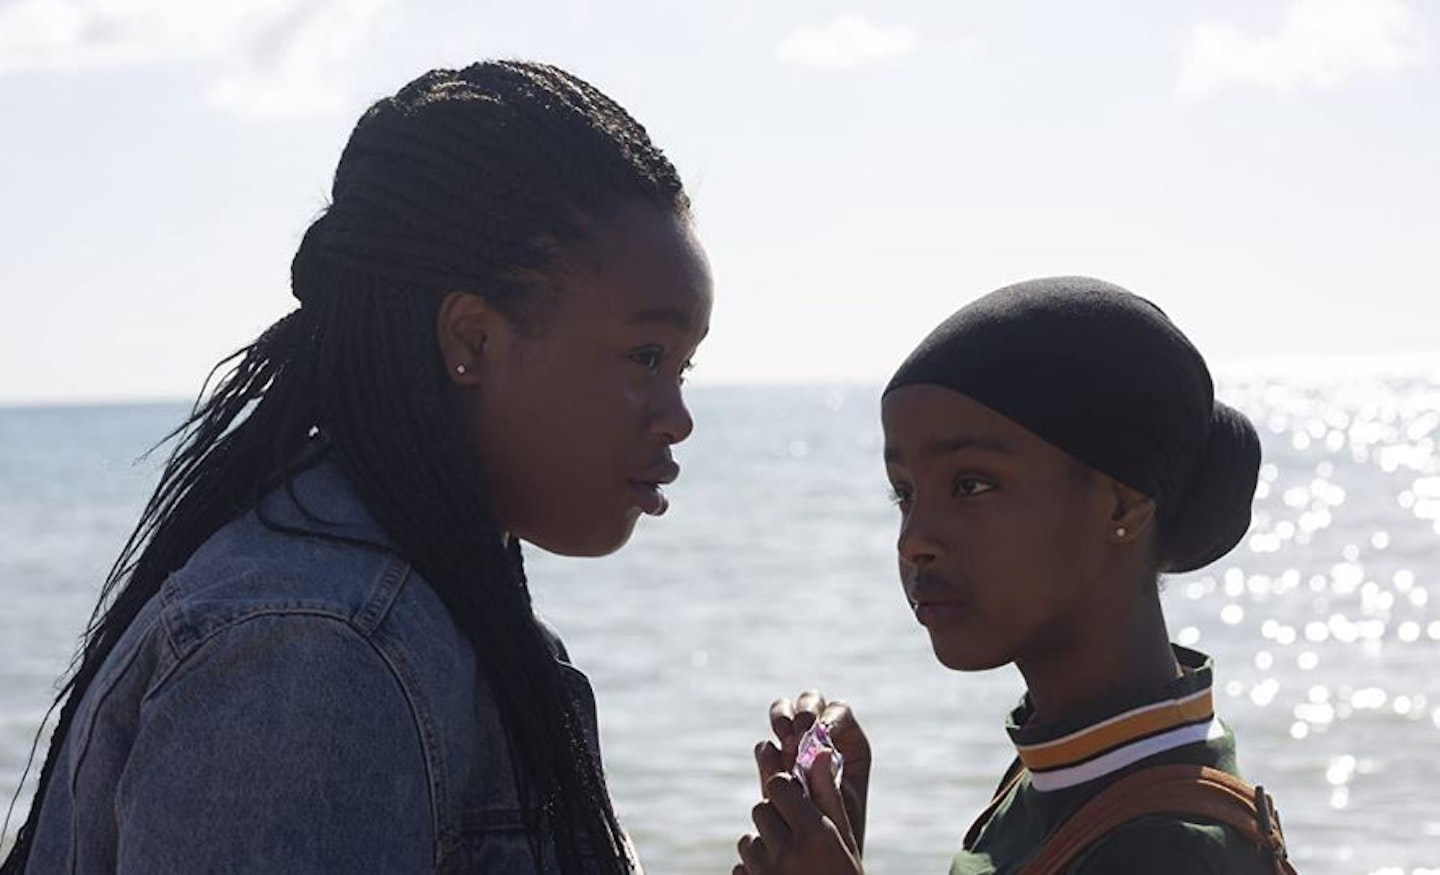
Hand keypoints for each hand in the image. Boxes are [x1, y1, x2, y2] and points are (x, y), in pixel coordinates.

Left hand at [732, 761, 862, 874]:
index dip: (785, 791)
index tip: (793, 800)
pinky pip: (740, 870)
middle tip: (793, 836)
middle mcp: (788, 851)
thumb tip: (818, 753)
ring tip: (787, 865)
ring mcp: (766, 874)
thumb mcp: (843, 841)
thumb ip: (828, 797)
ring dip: (763, 848)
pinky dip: (753, 874)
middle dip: (774, 819)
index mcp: (815, 832)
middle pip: (760, 811)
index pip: (778, 786)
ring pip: (748, 841)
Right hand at [761, 691, 871, 855]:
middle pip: (811, 701)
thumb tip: (817, 745)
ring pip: (785, 712)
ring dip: (781, 720)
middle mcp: (823, 740)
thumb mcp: (839, 808)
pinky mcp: (774, 766)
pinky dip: (767, 751)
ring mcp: (796, 750)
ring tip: (784, 744)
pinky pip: (767, 746)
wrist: (814, 862)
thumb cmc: (837, 838)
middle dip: (801, 712)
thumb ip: (827, 776)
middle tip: (797, 735)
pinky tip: (772, 765)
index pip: (839, 711)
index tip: (815, 734)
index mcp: (851, 745)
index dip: (825, 717)